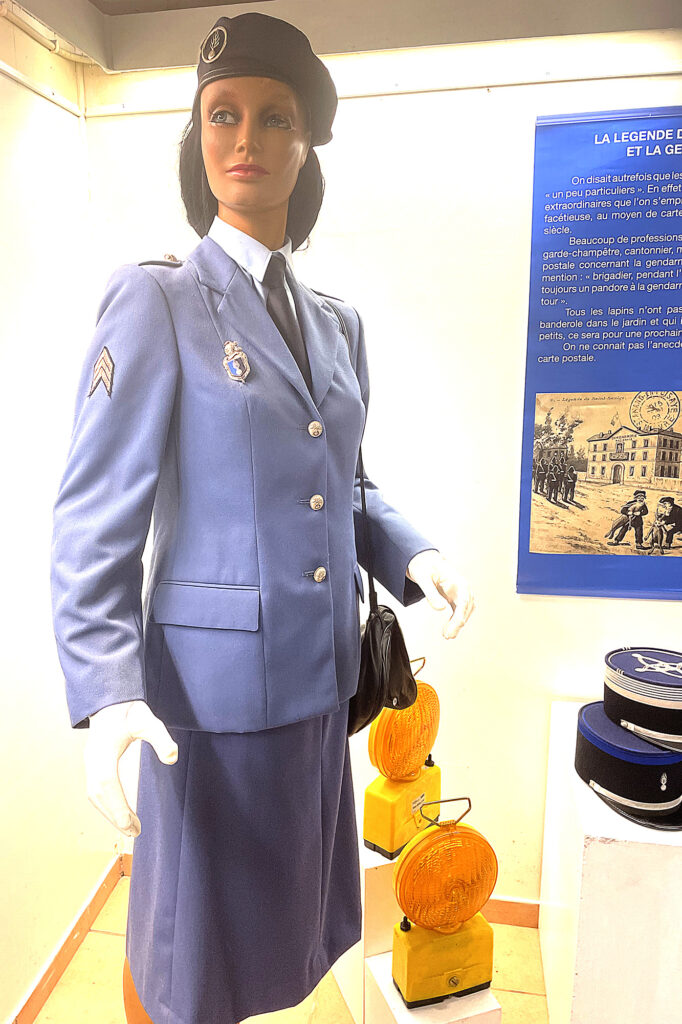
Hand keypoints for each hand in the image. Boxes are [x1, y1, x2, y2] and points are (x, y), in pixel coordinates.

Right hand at [84, 700, 177, 836]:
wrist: (112, 701)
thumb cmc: (129, 711)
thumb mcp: (148, 720)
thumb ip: (160, 737)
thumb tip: (172, 757)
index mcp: (103, 749)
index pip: (106, 782)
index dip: (116, 805)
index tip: (130, 823)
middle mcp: (92, 758)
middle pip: (98, 794)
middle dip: (114, 815)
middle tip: (134, 832)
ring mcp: (89, 763)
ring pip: (95, 795)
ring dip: (110, 813)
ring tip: (130, 828)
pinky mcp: (93, 765)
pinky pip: (96, 791)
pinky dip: (107, 805)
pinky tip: (121, 813)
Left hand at [406, 549, 474, 638]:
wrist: (424, 561)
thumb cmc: (424, 566)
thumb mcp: (422, 577)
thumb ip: (430, 593)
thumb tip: (440, 608)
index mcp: (458, 581)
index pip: (464, 601)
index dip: (460, 615)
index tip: (455, 627)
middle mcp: (463, 587)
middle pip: (466, 608)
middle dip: (458, 623)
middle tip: (447, 635)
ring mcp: (461, 593)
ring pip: (465, 612)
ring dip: (457, 624)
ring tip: (447, 635)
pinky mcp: (457, 598)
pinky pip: (460, 612)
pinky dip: (455, 621)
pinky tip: (448, 629)